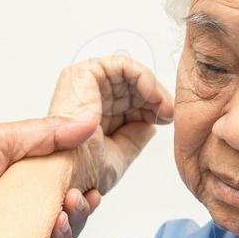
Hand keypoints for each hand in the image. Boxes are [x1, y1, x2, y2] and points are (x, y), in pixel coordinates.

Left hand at [0, 115, 103, 237]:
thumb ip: (46, 134)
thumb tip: (87, 125)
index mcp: (25, 175)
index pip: (69, 179)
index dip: (85, 180)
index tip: (93, 180)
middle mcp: (25, 205)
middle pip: (71, 210)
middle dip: (82, 205)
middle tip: (79, 198)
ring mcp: (19, 234)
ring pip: (62, 236)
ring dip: (71, 226)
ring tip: (61, 214)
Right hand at [48, 56, 173, 196]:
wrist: (70, 173)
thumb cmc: (83, 170)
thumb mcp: (119, 154)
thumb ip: (134, 137)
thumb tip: (148, 125)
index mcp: (92, 115)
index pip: (127, 100)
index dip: (150, 107)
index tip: (165, 120)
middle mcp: (87, 97)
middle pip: (130, 85)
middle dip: (155, 98)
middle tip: (168, 113)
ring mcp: (84, 84)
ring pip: (129, 74)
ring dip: (152, 88)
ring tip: (163, 106)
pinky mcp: (83, 74)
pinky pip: (121, 64)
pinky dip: (143, 77)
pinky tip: (153, 95)